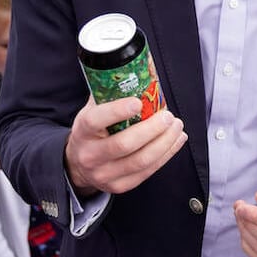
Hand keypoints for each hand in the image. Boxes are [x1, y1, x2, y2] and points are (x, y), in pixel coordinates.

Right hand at [65, 97, 187, 196]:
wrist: (78, 165)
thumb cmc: (92, 131)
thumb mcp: (92, 111)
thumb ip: (109, 94)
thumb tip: (139, 71)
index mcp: (82, 131)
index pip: (96, 121)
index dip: (117, 111)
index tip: (138, 102)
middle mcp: (90, 155)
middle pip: (124, 144)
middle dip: (152, 129)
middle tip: (169, 116)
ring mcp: (104, 174)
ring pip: (141, 161)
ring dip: (165, 142)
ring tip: (178, 126)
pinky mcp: (120, 186)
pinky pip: (148, 171)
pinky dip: (167, 154)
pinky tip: (177, 140)